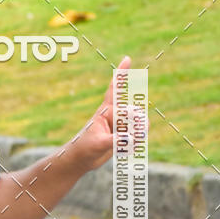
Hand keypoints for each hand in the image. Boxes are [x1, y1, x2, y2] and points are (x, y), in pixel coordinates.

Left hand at [67, 55, 143, 171]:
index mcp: (105, 111)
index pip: (115, 90)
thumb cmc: (84, 148)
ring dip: (137, 134)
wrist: (80, 160)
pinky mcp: (123, 136)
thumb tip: (132, 137)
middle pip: (134, 111)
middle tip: (131, 134)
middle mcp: (114, 115)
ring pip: (139, 124)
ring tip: (126, 144)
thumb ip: (116, 140)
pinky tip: (124, 150)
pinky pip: (138, 136)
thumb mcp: (99, 144)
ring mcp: (120, 125)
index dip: (121, 74)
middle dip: (136, 121)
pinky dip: (134, 144)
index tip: (127, 58)